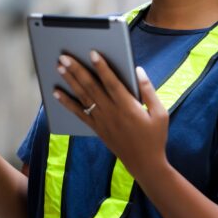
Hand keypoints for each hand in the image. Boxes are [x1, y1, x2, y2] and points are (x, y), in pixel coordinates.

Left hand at [54, 52, 168, 184]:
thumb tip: (138, 70)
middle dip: (77, 70)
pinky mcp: (97, 129)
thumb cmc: (155, 137)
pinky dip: (67, 103)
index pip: (112, 82)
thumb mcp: (160, 113)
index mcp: (128, 107)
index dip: (102, 67)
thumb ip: (148, 90)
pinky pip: (79, 113)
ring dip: (70, 81)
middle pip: (91, 87)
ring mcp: (102, 122)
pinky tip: (57, 93)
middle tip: (65, 56)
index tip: (92, 53)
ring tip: (59, 67)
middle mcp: (112, 113)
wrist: (145, 164)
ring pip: (83, 97)